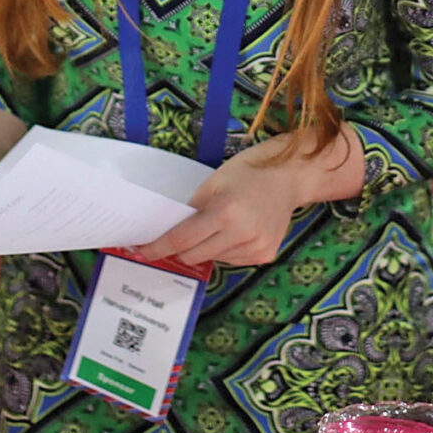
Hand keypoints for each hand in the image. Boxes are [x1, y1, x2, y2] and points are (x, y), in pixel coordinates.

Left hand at [127, 139, 325, 267]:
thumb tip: (170, 232)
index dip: (159, 247)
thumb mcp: (214, 182)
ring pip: (213, 259)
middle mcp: (241, 234)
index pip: (182, 239)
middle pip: (194, 255)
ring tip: (218, 226)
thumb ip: (192, 209)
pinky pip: (231, 260)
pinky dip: (224, 250)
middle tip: (177, 237)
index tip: (142, 252)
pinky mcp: (265, 255)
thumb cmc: (248, 172)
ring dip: (205, 248)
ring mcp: (256, 248)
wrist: (290, 177)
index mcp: (225, 211)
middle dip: (180, 249)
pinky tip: (236, 232)